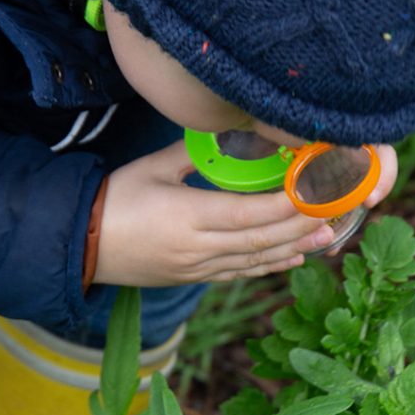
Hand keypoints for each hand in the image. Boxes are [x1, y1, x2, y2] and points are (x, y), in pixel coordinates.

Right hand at [93, 140, 397, 287]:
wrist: (80, 246)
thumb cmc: (112, 200)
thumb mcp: (152, 168)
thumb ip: (195, 154)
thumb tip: (232, 135)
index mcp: (187, 217)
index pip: (250, 214)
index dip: (288, 206)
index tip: (316, 191)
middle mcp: (198, 249)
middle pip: (261, 240)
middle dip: (301, 226)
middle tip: (335, 211)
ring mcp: (196, 268)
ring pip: (255, 260)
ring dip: (293, 249)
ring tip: (326, 236)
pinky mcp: (193, 278)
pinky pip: (238, 273)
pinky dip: (268, 266)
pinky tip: (291, 258)